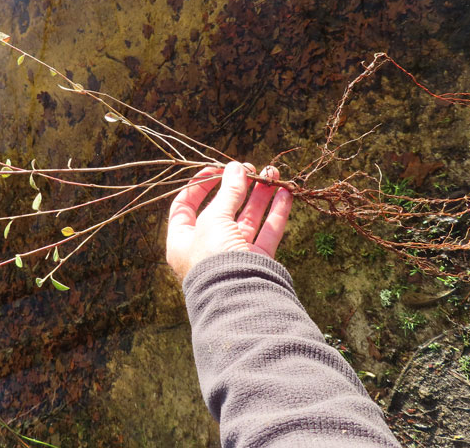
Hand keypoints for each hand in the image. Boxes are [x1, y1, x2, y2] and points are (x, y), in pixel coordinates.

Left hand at [167, 161, 292, 282]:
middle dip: (239, 187)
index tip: (216, 168)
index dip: (199, 185)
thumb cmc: (213, 258)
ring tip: (273, 173)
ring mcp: (233, 255)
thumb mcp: (214, 219)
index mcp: (183, 240)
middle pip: (223, 210)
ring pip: (248, 219)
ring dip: (260, 195)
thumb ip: (227, 193)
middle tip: (253, 168)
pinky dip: (276, 213)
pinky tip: (286, 193)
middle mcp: (206, 247)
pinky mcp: (257, 262)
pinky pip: (267, 232)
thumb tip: (236, 168)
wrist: (238, 300)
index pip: (185, 206)